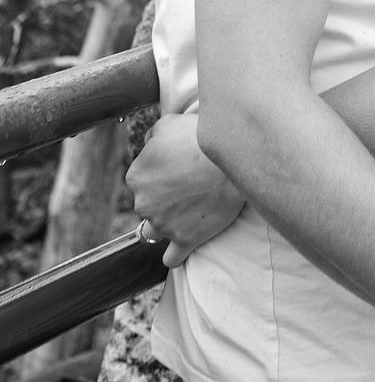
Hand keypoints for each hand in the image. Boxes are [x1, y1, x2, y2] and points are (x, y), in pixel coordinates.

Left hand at [126, 114, 245, 268]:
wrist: (232, 158)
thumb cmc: (200, 137)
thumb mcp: (169, 123)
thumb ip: (152, 135)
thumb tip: (149, 143)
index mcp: (136, 176)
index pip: (141, 179)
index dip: (159, 171)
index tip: (178, 167)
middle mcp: (143, 203)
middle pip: (148, 204)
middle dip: (163, 198)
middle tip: (189, 184)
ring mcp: (164, 224)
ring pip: (156, 230)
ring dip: (168, 222)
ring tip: (189, 211)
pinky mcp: (185, 239)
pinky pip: (172, 258)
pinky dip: (174, 255)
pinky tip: (180, 247)